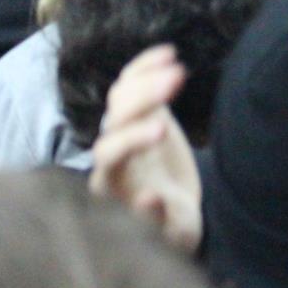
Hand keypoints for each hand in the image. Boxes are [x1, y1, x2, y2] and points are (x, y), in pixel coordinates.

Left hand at [88, 44, 202, 253]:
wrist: (179, 211)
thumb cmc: (176, 228)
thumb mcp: (177, 234)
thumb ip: (162, 221)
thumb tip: (149, 198)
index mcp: (113, 185)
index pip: (108, 156)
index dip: (130, 140)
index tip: (163, 130)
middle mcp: (110, 156)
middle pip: (114, 121)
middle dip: (141, 99)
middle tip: (175, 82)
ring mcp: (122, 131)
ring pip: (121, 98)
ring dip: (146, 79)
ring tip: (178, 69)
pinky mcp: (138, 113)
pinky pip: (132, 83)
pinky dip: (146, 66)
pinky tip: (169, 53)